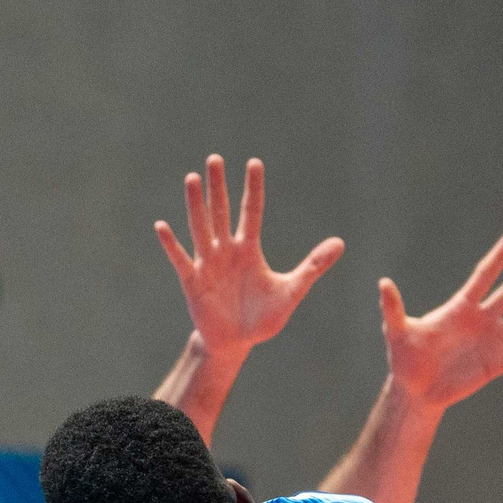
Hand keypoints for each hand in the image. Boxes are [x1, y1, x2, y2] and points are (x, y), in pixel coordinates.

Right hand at [155, 156, 343, 357]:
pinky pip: (180, 259)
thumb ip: (313, 267)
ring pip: (201, 228)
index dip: (253, 188)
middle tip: (214, 158)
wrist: (236, 344)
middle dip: (218, 186)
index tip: (254, 162)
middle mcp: (226, 251)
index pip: (252, 211)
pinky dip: (171, 244)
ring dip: (196, 204)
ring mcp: (207, 264)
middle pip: (222, 212)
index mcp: (249, 249)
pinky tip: (162, 226)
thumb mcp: (292, 291)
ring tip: (191, 178)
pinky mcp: (192, 282)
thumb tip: (340, 243)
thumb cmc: (262, 318)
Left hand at [381, 231, 502, 411]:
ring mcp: (493, 341)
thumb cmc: (404, 358)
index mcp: (461, 307)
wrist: (415, 389)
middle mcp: (482, 319)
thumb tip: (383, 283)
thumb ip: (393, 309)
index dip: (497, 258)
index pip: (482, 277)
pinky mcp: (497, 364)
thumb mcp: (397, 333)